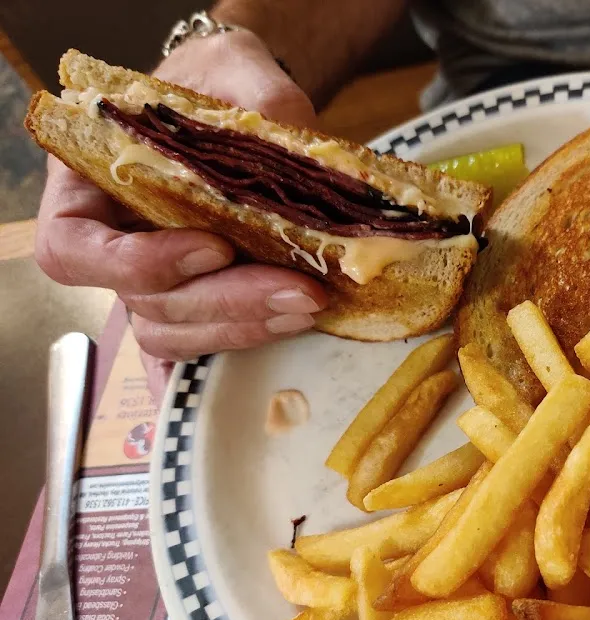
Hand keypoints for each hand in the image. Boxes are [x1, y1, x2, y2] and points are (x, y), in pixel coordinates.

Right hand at [34, 30, 329, 380]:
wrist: (243, 102)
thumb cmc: (218, 81)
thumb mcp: (236, 68)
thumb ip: (260, 98)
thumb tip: (299, 144)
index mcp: (89, 186)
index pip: (74, 248)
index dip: (138, 263)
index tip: (213, 247)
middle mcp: (113, 243)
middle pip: (142, 304)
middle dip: (224, 303)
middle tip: (298, 292)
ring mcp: (155, 280)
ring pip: (173, 334)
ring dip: (242, 329)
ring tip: (308, 306)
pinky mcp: (199, 301)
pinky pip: (194, 349)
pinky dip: (220, 364)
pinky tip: (257, 373)